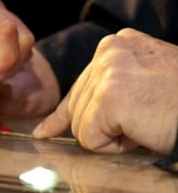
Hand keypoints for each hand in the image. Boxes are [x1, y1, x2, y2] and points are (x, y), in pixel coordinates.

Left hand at [33, 28, 177, 154]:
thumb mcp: (136, 90)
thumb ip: (96, 99)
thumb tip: (48, 127)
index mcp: (116, 46)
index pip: (78, 88)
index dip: (65, 115)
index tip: (46, 130)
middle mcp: (109, 51)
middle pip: (75, 109)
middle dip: (100, 127)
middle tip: (141, 120)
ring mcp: (109, 72)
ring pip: (81, 127)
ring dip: (111, 137)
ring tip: (145, 122)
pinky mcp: (111, 97)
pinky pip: (90, 139)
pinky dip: (113, 146)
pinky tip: (141, 130)